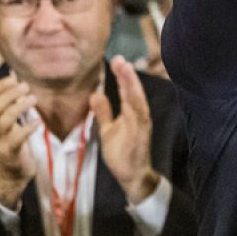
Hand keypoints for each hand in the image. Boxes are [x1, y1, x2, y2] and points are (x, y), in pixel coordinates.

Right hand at [0, 75, 38, 208]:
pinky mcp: (10, 153)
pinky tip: (38, 122)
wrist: (9, 177)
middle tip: (26, 87)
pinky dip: (28, 128)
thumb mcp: (7, 125)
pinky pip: (17, 139)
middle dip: (9, 94)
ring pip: (3, 121)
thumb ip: (10, 107)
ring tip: (33, 99)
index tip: (12, 78)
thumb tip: (18, 83)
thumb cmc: (12, 145)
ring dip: (19, 107)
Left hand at [93, 56, 160, 203]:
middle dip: (128, 76)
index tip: (116, 59)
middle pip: (134, 92)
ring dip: (133, 86)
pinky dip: (137, 106)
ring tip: (126, 71)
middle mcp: (140, 116)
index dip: (123, 75)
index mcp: (132, 113)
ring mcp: (142, 126)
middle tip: (120, 59)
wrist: (131, 176)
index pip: (127, 90)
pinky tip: (132, 95)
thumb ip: (103, 112)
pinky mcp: (141, 137)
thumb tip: (95, 93)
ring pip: (138, 102)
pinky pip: (139, 119)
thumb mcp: (108, 130)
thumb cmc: (122, 153)